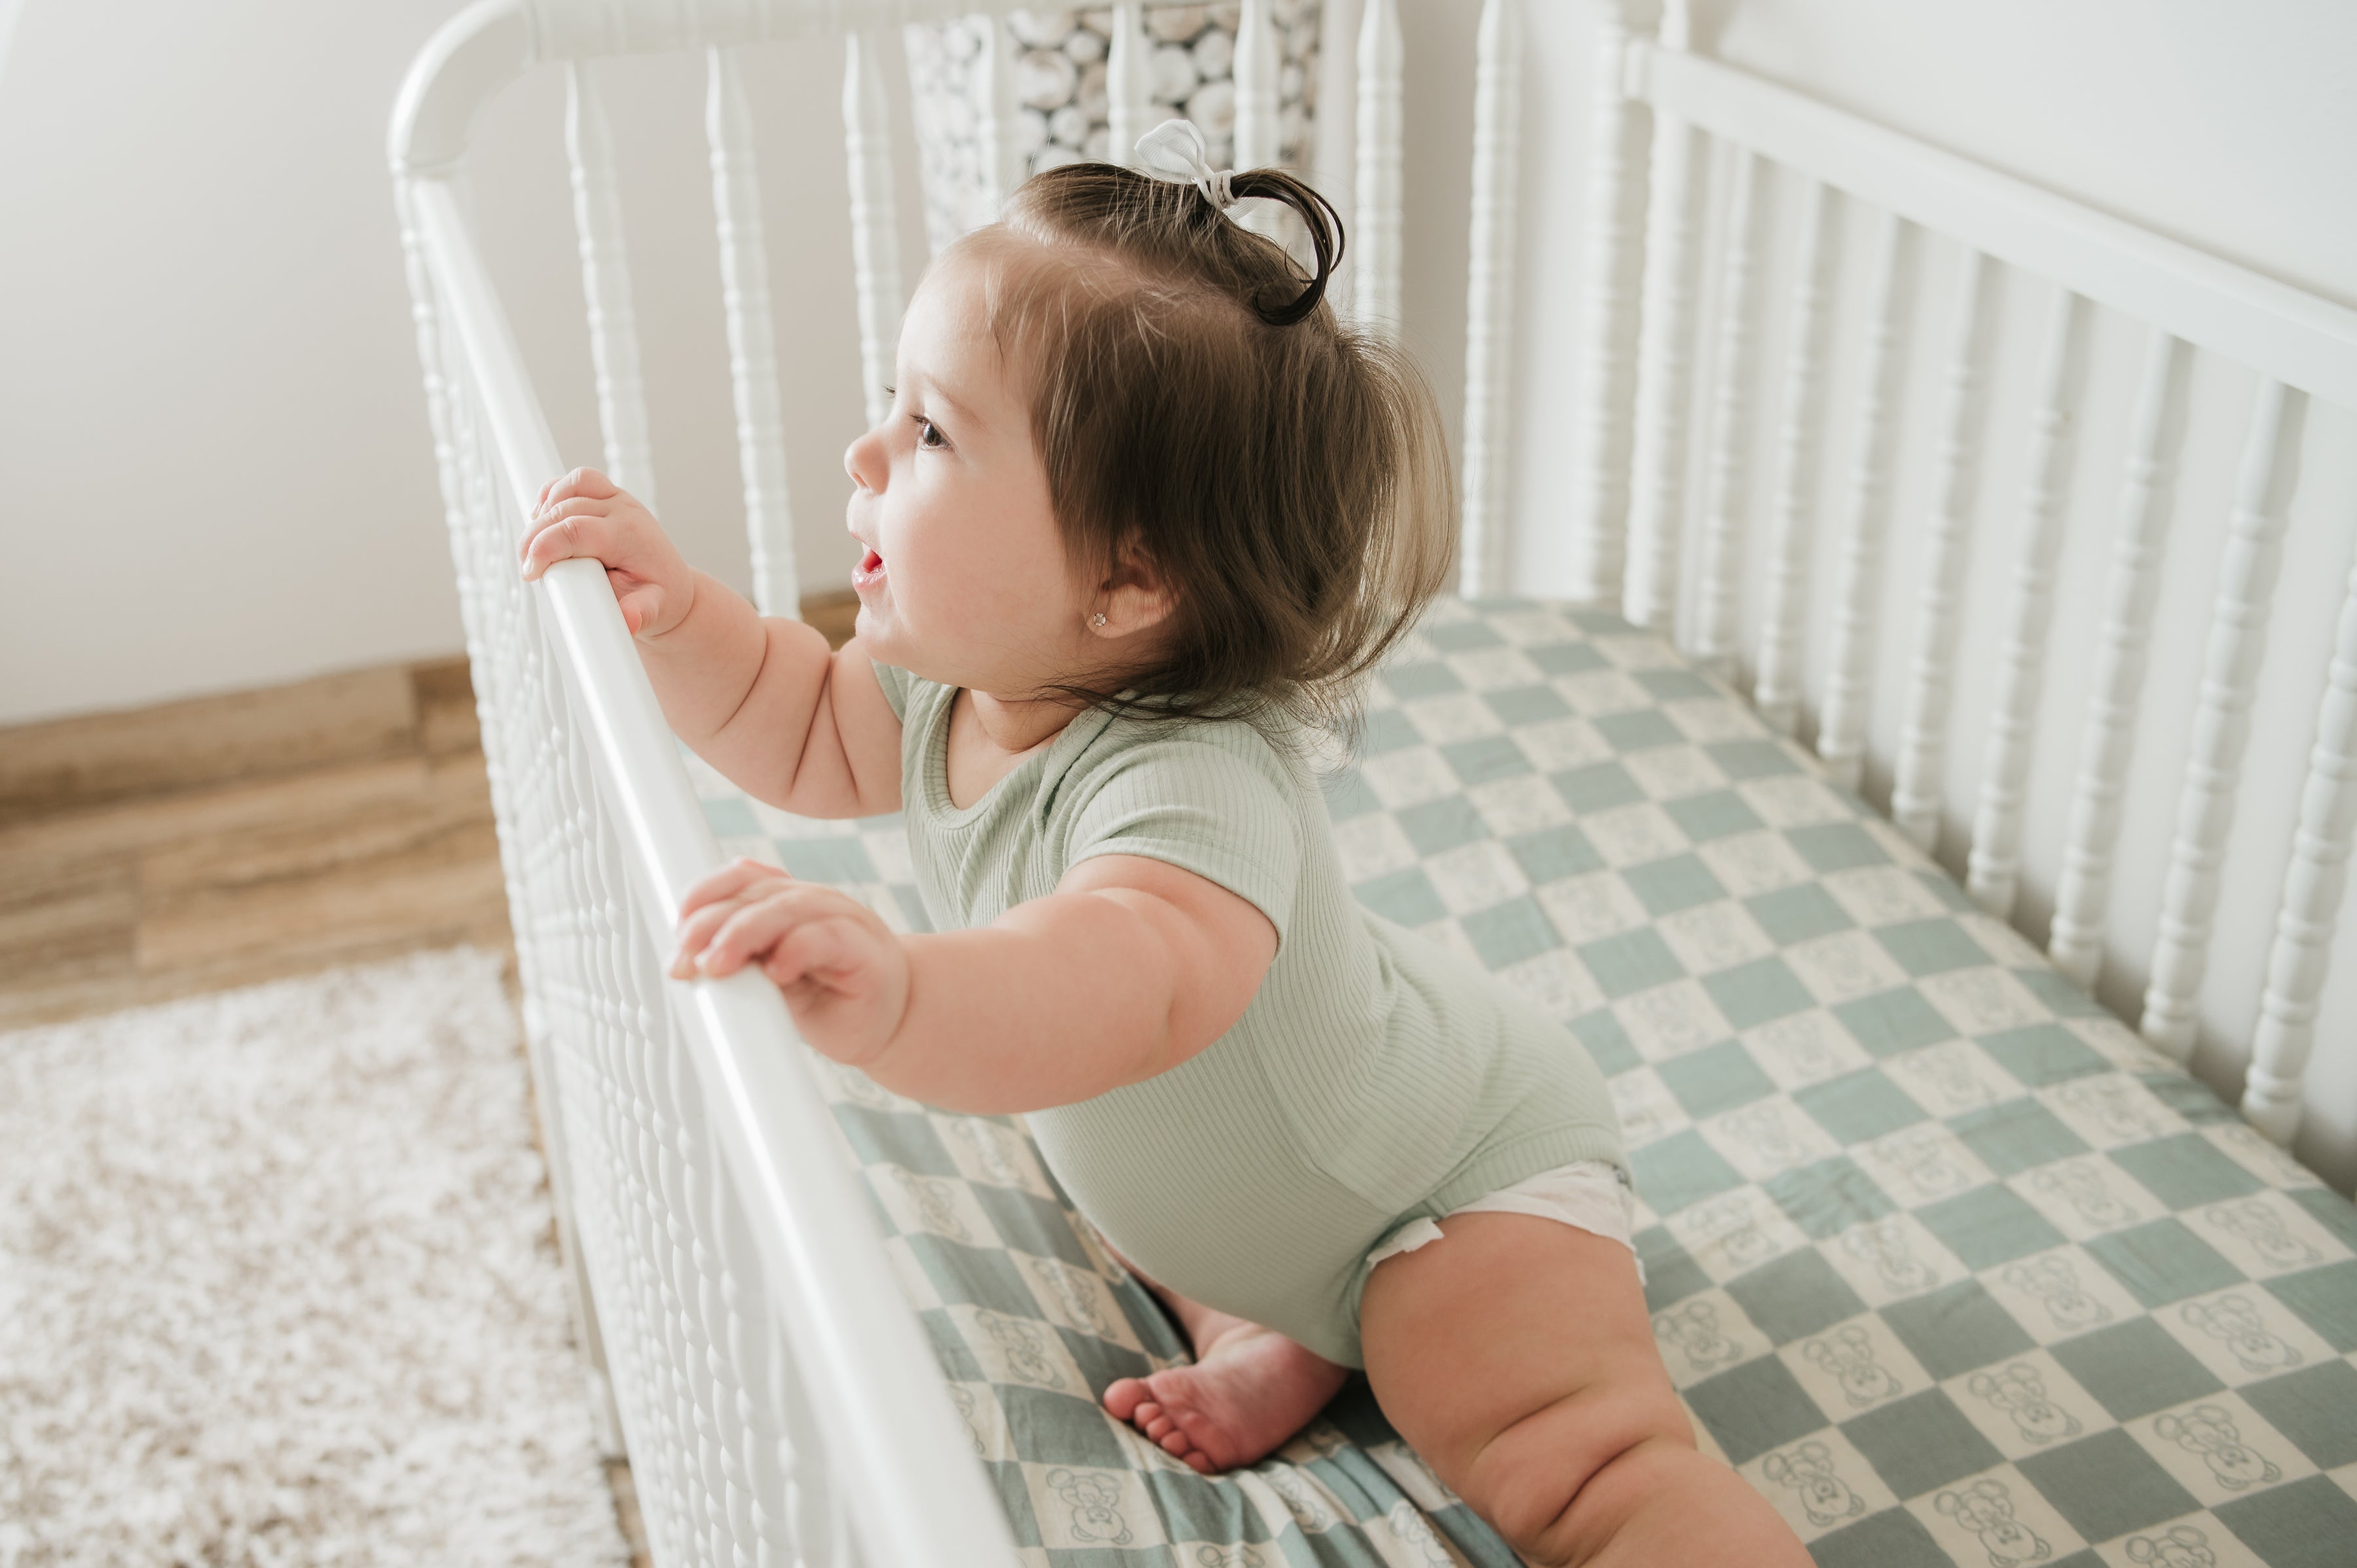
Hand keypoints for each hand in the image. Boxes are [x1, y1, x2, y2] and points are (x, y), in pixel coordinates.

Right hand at [518, 467, 696, 639]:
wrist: (669, 582)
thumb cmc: (659, 595)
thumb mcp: (651, 609)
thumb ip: (637, 614)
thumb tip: (628, 622)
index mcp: (629, 535)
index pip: (577, 530)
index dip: (545, 548)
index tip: (531, 572)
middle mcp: (623, 510)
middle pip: (564, 509)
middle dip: (535, 537)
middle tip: (528, 568)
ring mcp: (615, 498)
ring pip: (569, 486)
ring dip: (543, 511)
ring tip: (534, 545)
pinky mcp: (607, 495)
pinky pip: (575, 481)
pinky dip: (553, 494)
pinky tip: (543, 519)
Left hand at [669, 858, 910, 1065]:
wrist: (893, 1021)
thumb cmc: (830, 999)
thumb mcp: (774, 981)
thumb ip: (743, 961)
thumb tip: (687, 961)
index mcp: (785, 902)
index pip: (739, 881)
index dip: (703, 898)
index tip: (677, 936)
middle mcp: (812, 901)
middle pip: (755, 895)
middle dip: (712, 924)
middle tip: (686, 959)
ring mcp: (842, 919)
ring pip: (786, 909)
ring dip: (744, 934)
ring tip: (716, 965)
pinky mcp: (865, 949)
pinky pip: (827, 937)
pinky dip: (797, 949)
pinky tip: (776, 969)